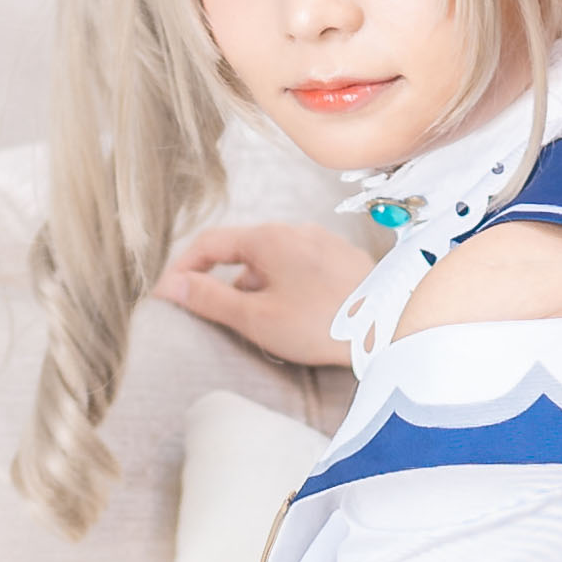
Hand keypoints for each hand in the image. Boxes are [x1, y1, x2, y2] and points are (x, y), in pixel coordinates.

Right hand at [152, 217, 374, 365]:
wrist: (392, 324)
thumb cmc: (324, 323)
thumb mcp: (257, 318)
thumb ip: (211, 300)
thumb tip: (173, 286)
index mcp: (268, 238)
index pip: (208, 243)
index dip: (183, 269)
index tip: (169, 296)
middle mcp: (295, 231)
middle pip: (242, 254)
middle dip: (224, 286)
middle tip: (217, 320)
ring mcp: (323, 243)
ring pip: (274, 264)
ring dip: (260, 292)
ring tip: (268, 331)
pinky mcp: (344, 261)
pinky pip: (301, 271)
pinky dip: (287, 291)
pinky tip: (300, 322)